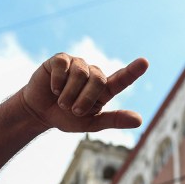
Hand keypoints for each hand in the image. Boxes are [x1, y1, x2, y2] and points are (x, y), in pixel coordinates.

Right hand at [20, 53, 147, 132]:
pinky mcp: (60, 59)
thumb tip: (140, 120)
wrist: (40, 113)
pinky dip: (57, 81)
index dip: (132, 71)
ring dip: (69, 94)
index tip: (144, 63)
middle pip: (98, 80)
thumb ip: (114, 120)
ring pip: (80, 74)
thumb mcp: (91, 123)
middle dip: (85, 99)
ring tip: (61, 101)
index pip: (121, 79)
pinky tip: (53, 88)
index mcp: (103, 89)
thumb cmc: (67, 118)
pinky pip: (63, 66)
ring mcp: (77, 64)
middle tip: (74, 110)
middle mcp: (92, 73)